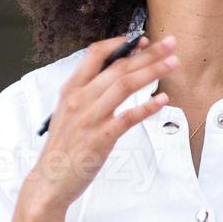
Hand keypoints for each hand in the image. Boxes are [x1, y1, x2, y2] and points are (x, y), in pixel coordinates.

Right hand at [24, 34, 177, 213]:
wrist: (49, 181)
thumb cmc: (63, 147)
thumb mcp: (69, 112)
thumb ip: (89, 92)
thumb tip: (116, 74)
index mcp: (71, 90)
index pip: (95, 54)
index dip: (120, 44)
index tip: (142, 40)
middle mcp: (79, 99)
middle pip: (118, 67)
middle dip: (148, 53)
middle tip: (170, 44)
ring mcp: (89, 118)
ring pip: (125, 86)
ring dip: (152, 71)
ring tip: (173, 63)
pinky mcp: (100, 138)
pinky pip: (127, 117)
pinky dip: (146, 107)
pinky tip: (162, 100)